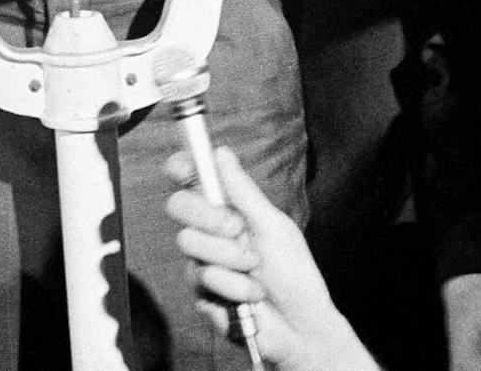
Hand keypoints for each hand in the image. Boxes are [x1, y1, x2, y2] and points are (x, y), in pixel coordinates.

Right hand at [165, 147, 378, 370]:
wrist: (301, 327)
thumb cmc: (294, 274)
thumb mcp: (273, 226)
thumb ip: (243, 192)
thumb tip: (221, 152)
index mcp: (228, 211)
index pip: (193, 182)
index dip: (182, 168)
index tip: (183, 167)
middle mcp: (211, 234)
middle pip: (179, 206)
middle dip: (207, 215)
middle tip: (236, 228)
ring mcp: (203, 263)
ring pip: (190, 243)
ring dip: (230, 257)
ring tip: (256, 271)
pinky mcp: (201, 295)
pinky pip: (203, 279)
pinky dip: (234, 287)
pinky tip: (252, 296)